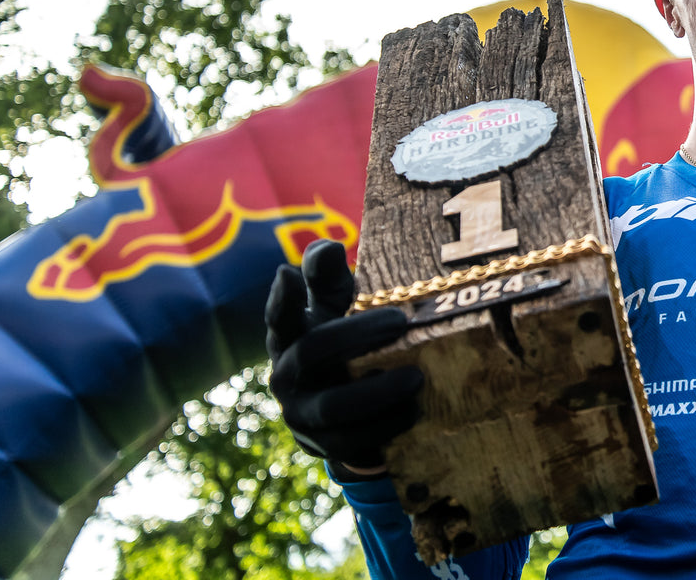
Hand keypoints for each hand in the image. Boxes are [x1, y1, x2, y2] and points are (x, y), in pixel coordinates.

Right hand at [265, 239, 423, 473]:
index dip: (280, 298)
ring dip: (377, 393)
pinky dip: (386, 427)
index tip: (287, 273)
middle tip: (402, 321)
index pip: (278, 315)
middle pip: (311, 353)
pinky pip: (354, 443)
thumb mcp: (338, 305)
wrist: (352, 410)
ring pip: (333, 408)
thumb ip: (329, 276)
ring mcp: (304, 415)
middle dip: (355, 336)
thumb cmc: (346, 338)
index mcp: (288, 337)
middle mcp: (287, 376)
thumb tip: (328, 248)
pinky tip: (415, 410)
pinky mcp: (327, 447)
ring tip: (417, 377)